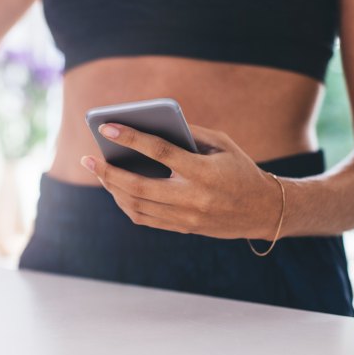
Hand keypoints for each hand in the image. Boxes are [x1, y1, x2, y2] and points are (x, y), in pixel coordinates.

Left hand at [80, 124, 283, 239]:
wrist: (264, 211)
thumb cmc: (240, 169)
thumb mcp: (222, 144)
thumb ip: (187, 133)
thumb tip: (149, 125)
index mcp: (204, 172)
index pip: (160, 152)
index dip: (131, 138)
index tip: (106, 127)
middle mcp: (192, 198)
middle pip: (138, 186)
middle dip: (107, 171)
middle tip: (88, 158)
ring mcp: (186, 218)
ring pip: (136, 205)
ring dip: (112, 188)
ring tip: (99, 171)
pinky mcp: (182, 229)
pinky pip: (144, 218)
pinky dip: (125, 203)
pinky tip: (115, 189)